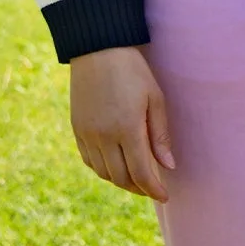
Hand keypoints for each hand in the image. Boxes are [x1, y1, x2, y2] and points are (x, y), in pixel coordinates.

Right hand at [69, 46, 174, 201]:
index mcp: (126, 128)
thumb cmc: (133, 71)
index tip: (165, 196)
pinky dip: (103, 170)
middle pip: (121, 177)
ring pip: (103, 172)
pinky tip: (116, 166)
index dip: (153, 189)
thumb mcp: (155, 99)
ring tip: (137, 180)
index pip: (141, 172)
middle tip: (153, 189)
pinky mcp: (77, 129)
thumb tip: (168, 166)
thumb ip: (160, 135)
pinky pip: (89, 161)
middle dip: (139, 188)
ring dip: (121, 181)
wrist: (97, 49)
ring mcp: (87, 134)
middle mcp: (103, 136)